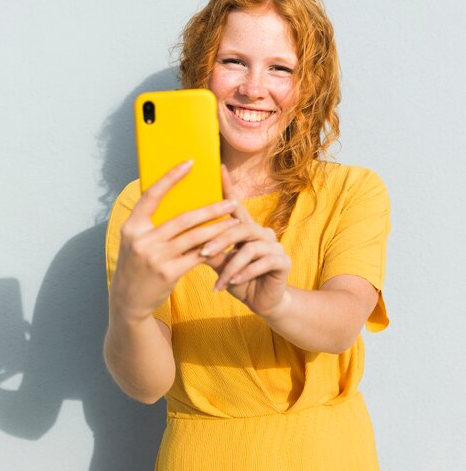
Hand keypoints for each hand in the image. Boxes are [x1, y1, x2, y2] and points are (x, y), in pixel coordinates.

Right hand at [110, 160, 238, 321]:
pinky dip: (214, 250)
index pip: (151, 195)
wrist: (127, 301)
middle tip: (231, 202)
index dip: (170, 177)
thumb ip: (152, 225)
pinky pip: (197, 257)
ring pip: (195, 237)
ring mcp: (155, 257)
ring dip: (218, 228)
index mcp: (132, 227)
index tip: (189, 163)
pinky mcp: (168, 273)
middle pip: (183, 218)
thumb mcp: (136, 243)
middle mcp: (142, 240)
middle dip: (211, 209)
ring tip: (235, 222)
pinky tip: (227, 246)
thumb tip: (182, 203)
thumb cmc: (137, 266)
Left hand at [201, 166, 291, 318]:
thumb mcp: (220, 265)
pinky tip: (234, 282)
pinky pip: (262, 262)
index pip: (236, 205)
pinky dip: (245, 273)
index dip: (228, 186)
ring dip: (231, 266)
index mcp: (246, 229)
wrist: (261, 303)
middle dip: (219, 241)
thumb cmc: (238, 280)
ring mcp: (275, 245)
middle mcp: (262, 232)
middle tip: (202, 253)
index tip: (219, 168)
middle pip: (240, 227)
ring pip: (249, 248)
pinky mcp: (283, 261)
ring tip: (220, 281)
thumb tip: (187, 239)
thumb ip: (209, 251)